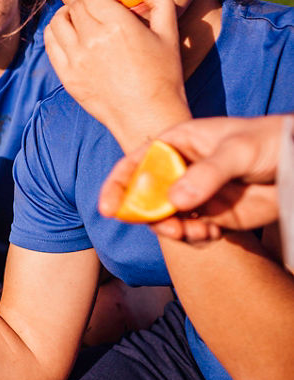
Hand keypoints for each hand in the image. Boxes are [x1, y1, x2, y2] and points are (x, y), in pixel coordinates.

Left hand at [44, 0, 188, 147]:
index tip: (100, 0)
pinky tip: (65, 35)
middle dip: (81, 3)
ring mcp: (76, 58)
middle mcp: (94, 39)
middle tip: (87, 7)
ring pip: (57, 23)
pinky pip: (50, 45)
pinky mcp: (67, 75)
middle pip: (74, 8)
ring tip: (74, 18)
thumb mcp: (170, 35)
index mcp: (119, 25)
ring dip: (64, 16)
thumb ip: (161, 4)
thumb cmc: (163, 76)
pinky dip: (54, 34)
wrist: (148, 115)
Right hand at [99, 115, 286, 241]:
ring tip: (193, 231)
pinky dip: (194, 237)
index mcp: (176, 143)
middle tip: (167, 227)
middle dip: (148, 215)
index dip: (117, 185)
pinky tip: (210, 232)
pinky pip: (190, 231)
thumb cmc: (271, 142)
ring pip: (166, 217)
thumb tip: (175, 200)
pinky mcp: (212, 214)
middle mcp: (179, 170)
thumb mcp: (238, 150)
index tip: (109, 208)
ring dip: (172, 229)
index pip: (135, 162)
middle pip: (145, 196)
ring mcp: (194, 193)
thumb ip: (207, 173)